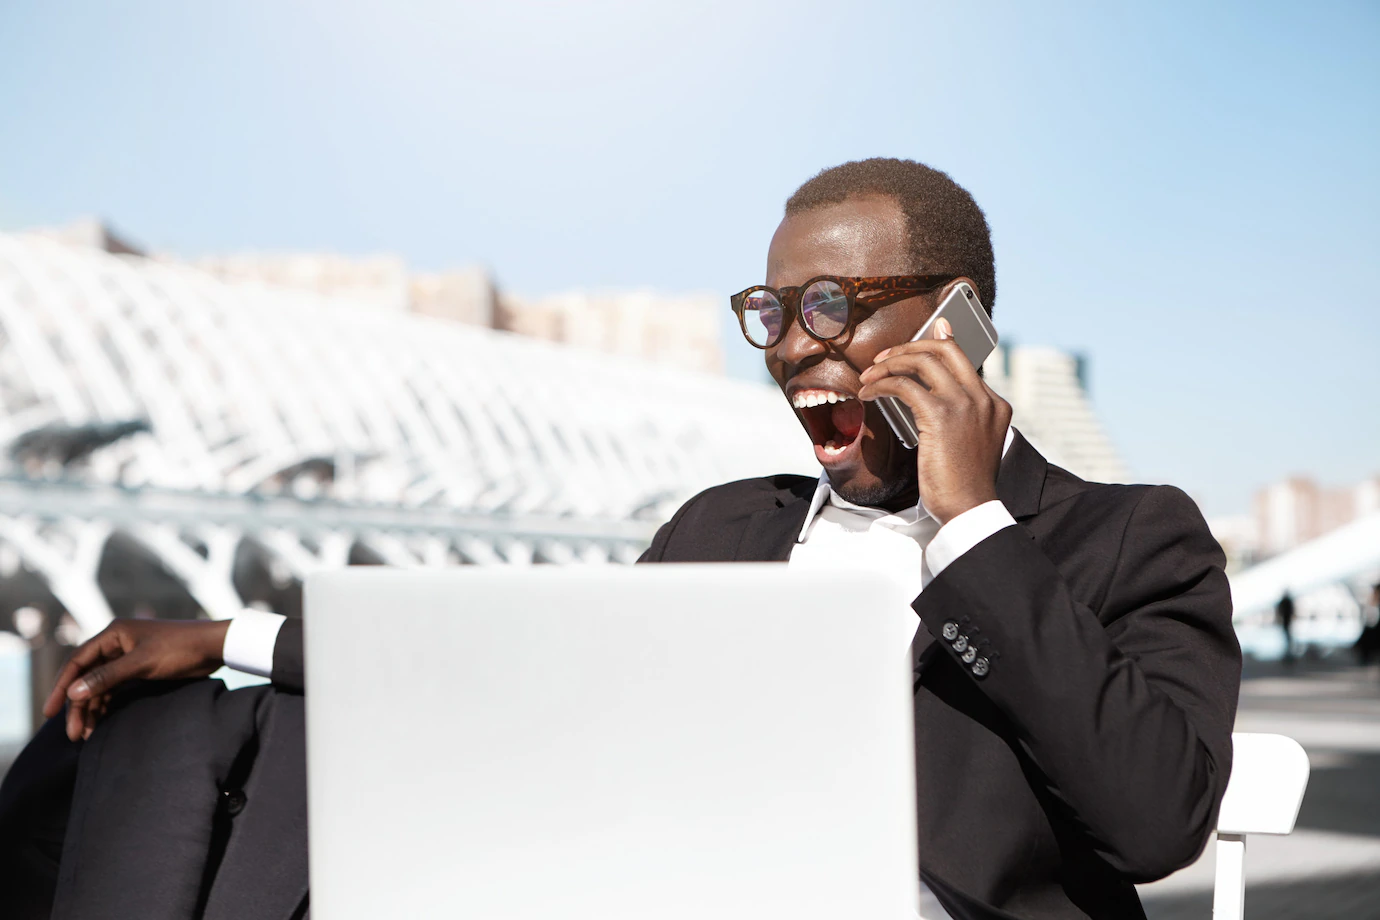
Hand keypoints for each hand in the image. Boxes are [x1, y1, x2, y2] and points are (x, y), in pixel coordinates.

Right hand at [43, 618, 230, 740]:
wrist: (214, 647)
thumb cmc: (180, 649)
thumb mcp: (142, 663)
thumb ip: (107, 677)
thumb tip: (74, 692)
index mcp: (113, 634)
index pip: (78, 662)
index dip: (62, 687)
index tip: (50, 712)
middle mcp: (116, 643)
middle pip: (86, 677)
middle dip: (78, 706)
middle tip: (73, 734)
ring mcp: (127, 657)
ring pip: (100, 686)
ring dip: (92, 709)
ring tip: (85, 735)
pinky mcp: (139, 669)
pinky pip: (114, 689)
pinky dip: (107, 705)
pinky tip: (100, 723)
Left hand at [857, 318, 1011, 524]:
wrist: (969, 508)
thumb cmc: (963, 484)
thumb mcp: (970, 443)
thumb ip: (958, 417)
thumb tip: (926, 397)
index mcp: (994, 404)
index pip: (964, 360)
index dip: (941, 342)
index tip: (927, 332)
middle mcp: (983, 399)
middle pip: (945, 350)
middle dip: (910, 346)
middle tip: (885, 358)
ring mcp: (965, 404)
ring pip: (922, 361)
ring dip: (890, 364)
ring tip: (870, 377)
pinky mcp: (941, 415)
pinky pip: (904, 385)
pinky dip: (882, 385)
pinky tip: (869, 394)